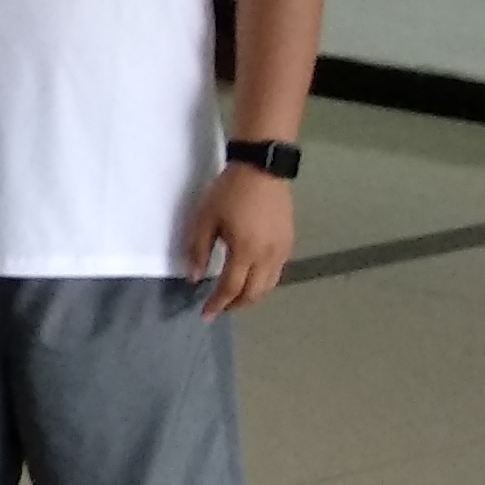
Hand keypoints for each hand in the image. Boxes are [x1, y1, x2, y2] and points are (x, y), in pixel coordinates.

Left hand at [185, 163, 295, 315]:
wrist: (262, 169)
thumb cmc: (229, 192)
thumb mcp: (205, 218)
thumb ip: (199, 250)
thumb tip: (195, 278)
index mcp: (246, 251)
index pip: (231, 288)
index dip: (218, 304)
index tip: (206, 314)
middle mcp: (269, 256)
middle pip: (255, 293)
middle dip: (237, 305)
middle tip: (220, 308)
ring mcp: (283, 250)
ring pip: (269, 285)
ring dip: (252, 296)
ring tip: (234, 298)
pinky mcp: (289, 242)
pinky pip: (277, 272)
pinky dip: (263, 283)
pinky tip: (251, 279)